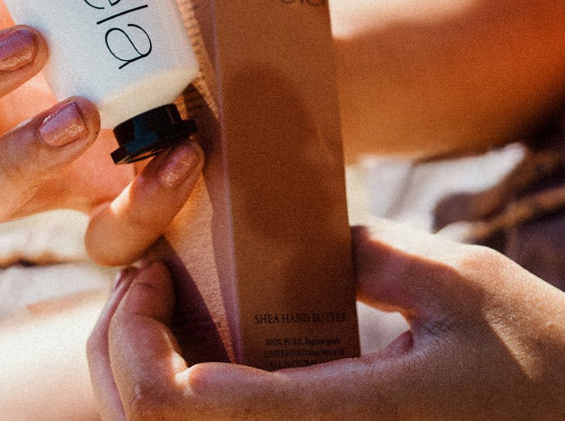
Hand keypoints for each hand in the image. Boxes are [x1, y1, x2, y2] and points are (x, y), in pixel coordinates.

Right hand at [0, 0, 208, 264]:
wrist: (274, 102)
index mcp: (9, 35)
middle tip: (30, 44)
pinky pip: (101, 238)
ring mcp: (52, 177)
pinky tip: (179, 159)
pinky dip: (139, 205)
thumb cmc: (198, 24)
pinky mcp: (112, 220)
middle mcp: (8, 113)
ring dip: (18, 156)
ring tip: (81, 115)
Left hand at [89, 223, 564, 419]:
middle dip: (116, 347)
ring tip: (157, 309)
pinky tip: (195, 350)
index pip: (181, 404)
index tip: (153, 274)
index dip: (133, 337)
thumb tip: (289, 235)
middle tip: (142, 281)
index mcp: (340, 420)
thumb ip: (369, 254)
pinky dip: (175, 401)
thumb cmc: (542, 366)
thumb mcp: (465, 285)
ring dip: (134, 375)